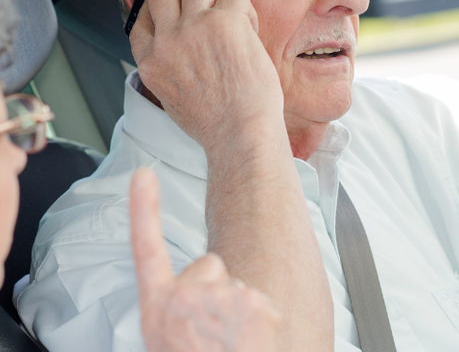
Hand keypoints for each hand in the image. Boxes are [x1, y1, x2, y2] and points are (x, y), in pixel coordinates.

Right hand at [129, 0, 282, 148]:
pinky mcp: (224, 22)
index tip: (179, 7)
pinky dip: (246, 9)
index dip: (160, 6)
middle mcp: (167, 41)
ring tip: (234, 13)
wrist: (241, 133)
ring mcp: (194, 28)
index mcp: (150, 62)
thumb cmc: (218, 123)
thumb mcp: (172, 97)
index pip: (141, 18)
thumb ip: (170, 66)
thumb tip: (181, 44)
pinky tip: (251, 30)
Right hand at [130, 168, 281, 351]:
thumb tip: (207, 278)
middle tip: (215, 335)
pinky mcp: (249, 304)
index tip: (143, 175)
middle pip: (211, 266)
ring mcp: (216, 298)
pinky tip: (248, 345)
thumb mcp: (174, 339)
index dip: (144, 209)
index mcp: (158, 309)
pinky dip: (264, 321)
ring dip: (243, 313)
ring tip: (231, 347)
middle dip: (219, 293)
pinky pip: (263, 302)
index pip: (145, 248)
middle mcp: (182, 299)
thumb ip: (184, 311)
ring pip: (240, 287)